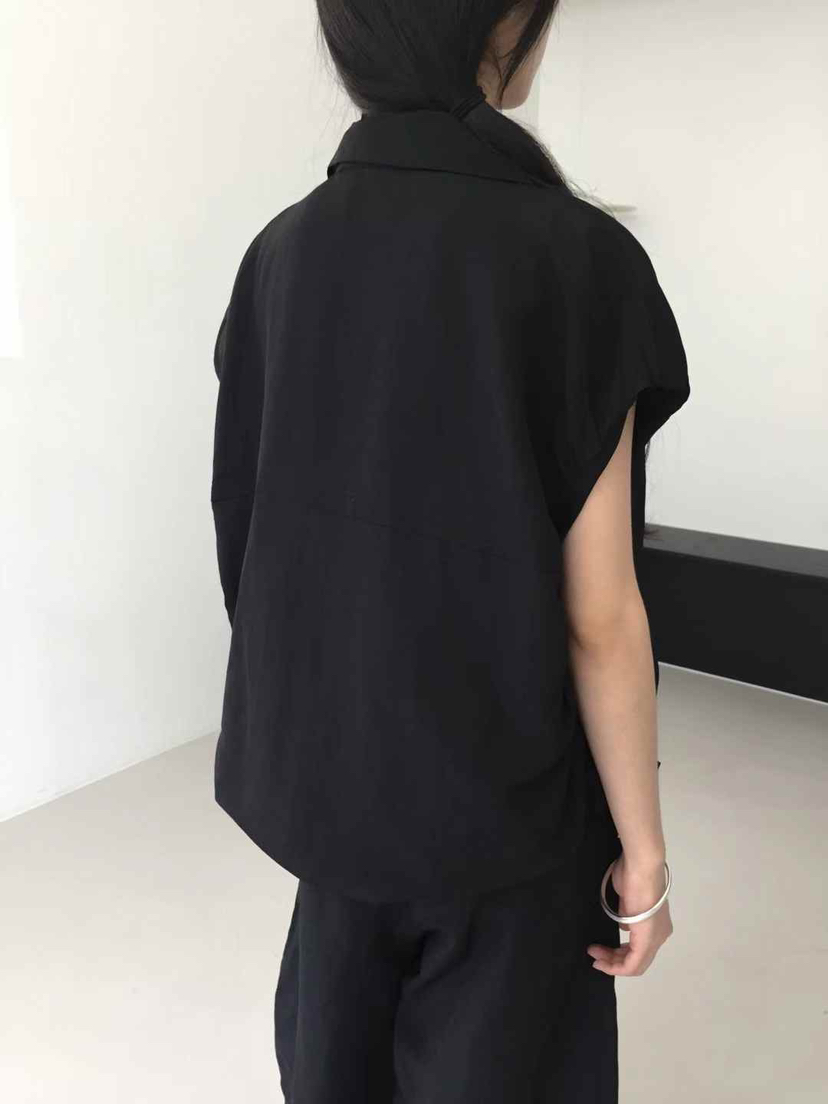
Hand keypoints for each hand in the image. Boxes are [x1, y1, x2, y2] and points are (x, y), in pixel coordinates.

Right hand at [587, 852, 672, 976]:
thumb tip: (625, 925)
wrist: (641, 866)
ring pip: (635, 964)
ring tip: (594, 954)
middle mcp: (661, 935)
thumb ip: (627, 916)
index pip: (640, 950)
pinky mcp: (647, 940)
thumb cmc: (632, 875)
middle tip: (594, 953)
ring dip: (612, 963)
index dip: (619, 955)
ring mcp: (656, 939)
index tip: (599, 950)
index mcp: (658, 924)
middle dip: (613, 960)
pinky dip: (616, 966)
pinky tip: (602, 961)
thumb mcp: (628, 899)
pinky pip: (633, 964)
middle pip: (638, 960)